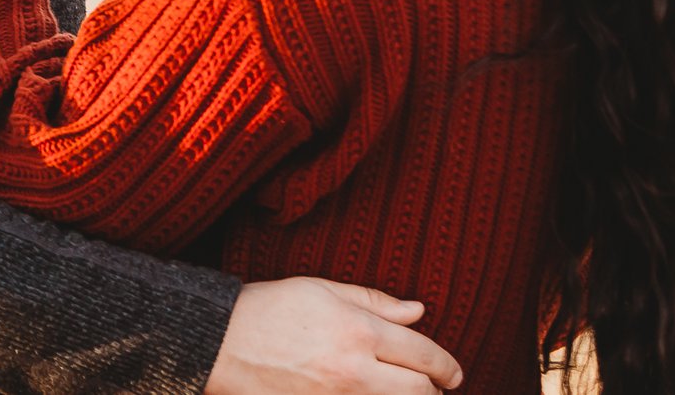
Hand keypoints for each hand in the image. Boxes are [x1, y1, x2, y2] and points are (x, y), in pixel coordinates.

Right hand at [206, 278, 462, 394]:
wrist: (220, 342)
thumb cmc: (270, 308)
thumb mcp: (323, 289)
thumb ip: (375, 302)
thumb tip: (418, 311)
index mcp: (358, 331)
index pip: (422, 354)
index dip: (446, 366)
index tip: (454, 373)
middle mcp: (353, 371)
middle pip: (418, 392)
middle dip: (435, 391)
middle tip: (439, 388)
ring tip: (410, 394)